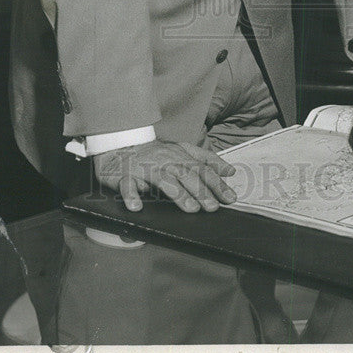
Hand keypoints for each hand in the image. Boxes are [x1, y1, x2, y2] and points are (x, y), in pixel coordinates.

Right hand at [93, 140, 236, 213]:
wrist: (121, 145)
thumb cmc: (156, 153)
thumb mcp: (184, 152)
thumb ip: (207, 160)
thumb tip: (230, 171)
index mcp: (179, 156)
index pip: (202, 169)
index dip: (217, 183)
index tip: (230, 197)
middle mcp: (164, 161)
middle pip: (186, 175)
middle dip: (201, 190)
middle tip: (212, 206)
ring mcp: (145, 169)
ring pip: (163, 180)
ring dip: (177, 193)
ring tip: (190, 208)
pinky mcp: (125, 176)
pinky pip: (127, 186)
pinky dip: (131, 196)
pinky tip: (137, 207)